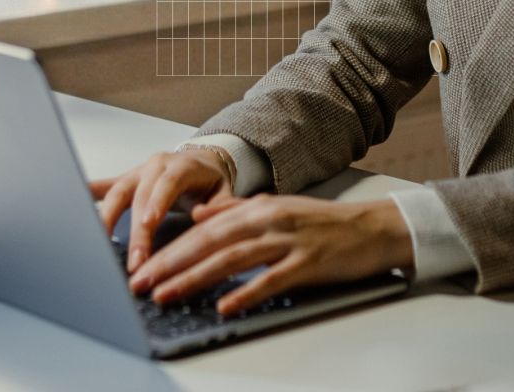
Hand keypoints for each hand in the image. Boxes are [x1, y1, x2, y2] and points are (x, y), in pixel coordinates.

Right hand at [88, 147, 233, 272]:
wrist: (202, 161)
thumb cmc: (210, 181)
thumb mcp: (225, 190)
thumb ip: (221, 204)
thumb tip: (201, 215)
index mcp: (181, 165)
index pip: (167, 183)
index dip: (156, 202)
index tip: (148, 225)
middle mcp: (155, 166)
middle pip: (140, 195)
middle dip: (135, 231)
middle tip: (135, 262)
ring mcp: (137, 172)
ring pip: (116, 193)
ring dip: (106, 219)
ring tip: (96, 245)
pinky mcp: (125, 182)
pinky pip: (102, 188)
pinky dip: (86, 196)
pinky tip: (69, 205)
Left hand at [127, 194, 413, 315]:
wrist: (372, 229)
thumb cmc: (324, 224)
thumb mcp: (276, 209)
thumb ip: (236, 211)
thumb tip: (197, 215)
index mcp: (259, 208)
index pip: (204, 229)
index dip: (170, 248)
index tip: (142, 267)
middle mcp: (269, 220)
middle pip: (211, 242)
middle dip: (172, 263)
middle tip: (141, 283)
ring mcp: (289, 241)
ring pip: (233, 258)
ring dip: (196, 277)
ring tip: (169, 294)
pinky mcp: (308, 263)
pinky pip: (272, 279)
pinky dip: (246, 292)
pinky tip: (225, 305)